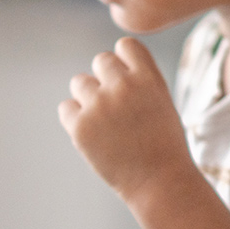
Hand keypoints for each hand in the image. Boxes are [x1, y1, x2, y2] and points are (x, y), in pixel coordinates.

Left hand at [59, 37, 191, 198]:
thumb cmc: (163, 144)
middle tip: (118, 109)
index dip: (125, 63)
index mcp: (147, 77)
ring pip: (79, 82)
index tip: (130, 83)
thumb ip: (137, 78)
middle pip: (100, 61)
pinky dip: (75, 120)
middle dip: (105, 80)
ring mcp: (99, 105)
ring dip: (88, 98)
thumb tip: (104, 64)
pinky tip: (94, 135)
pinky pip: (66, 108)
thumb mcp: (161, 101)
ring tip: (107, 124)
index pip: (125, 45)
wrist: (160, 183)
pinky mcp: (80, 126)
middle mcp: (122, 85)